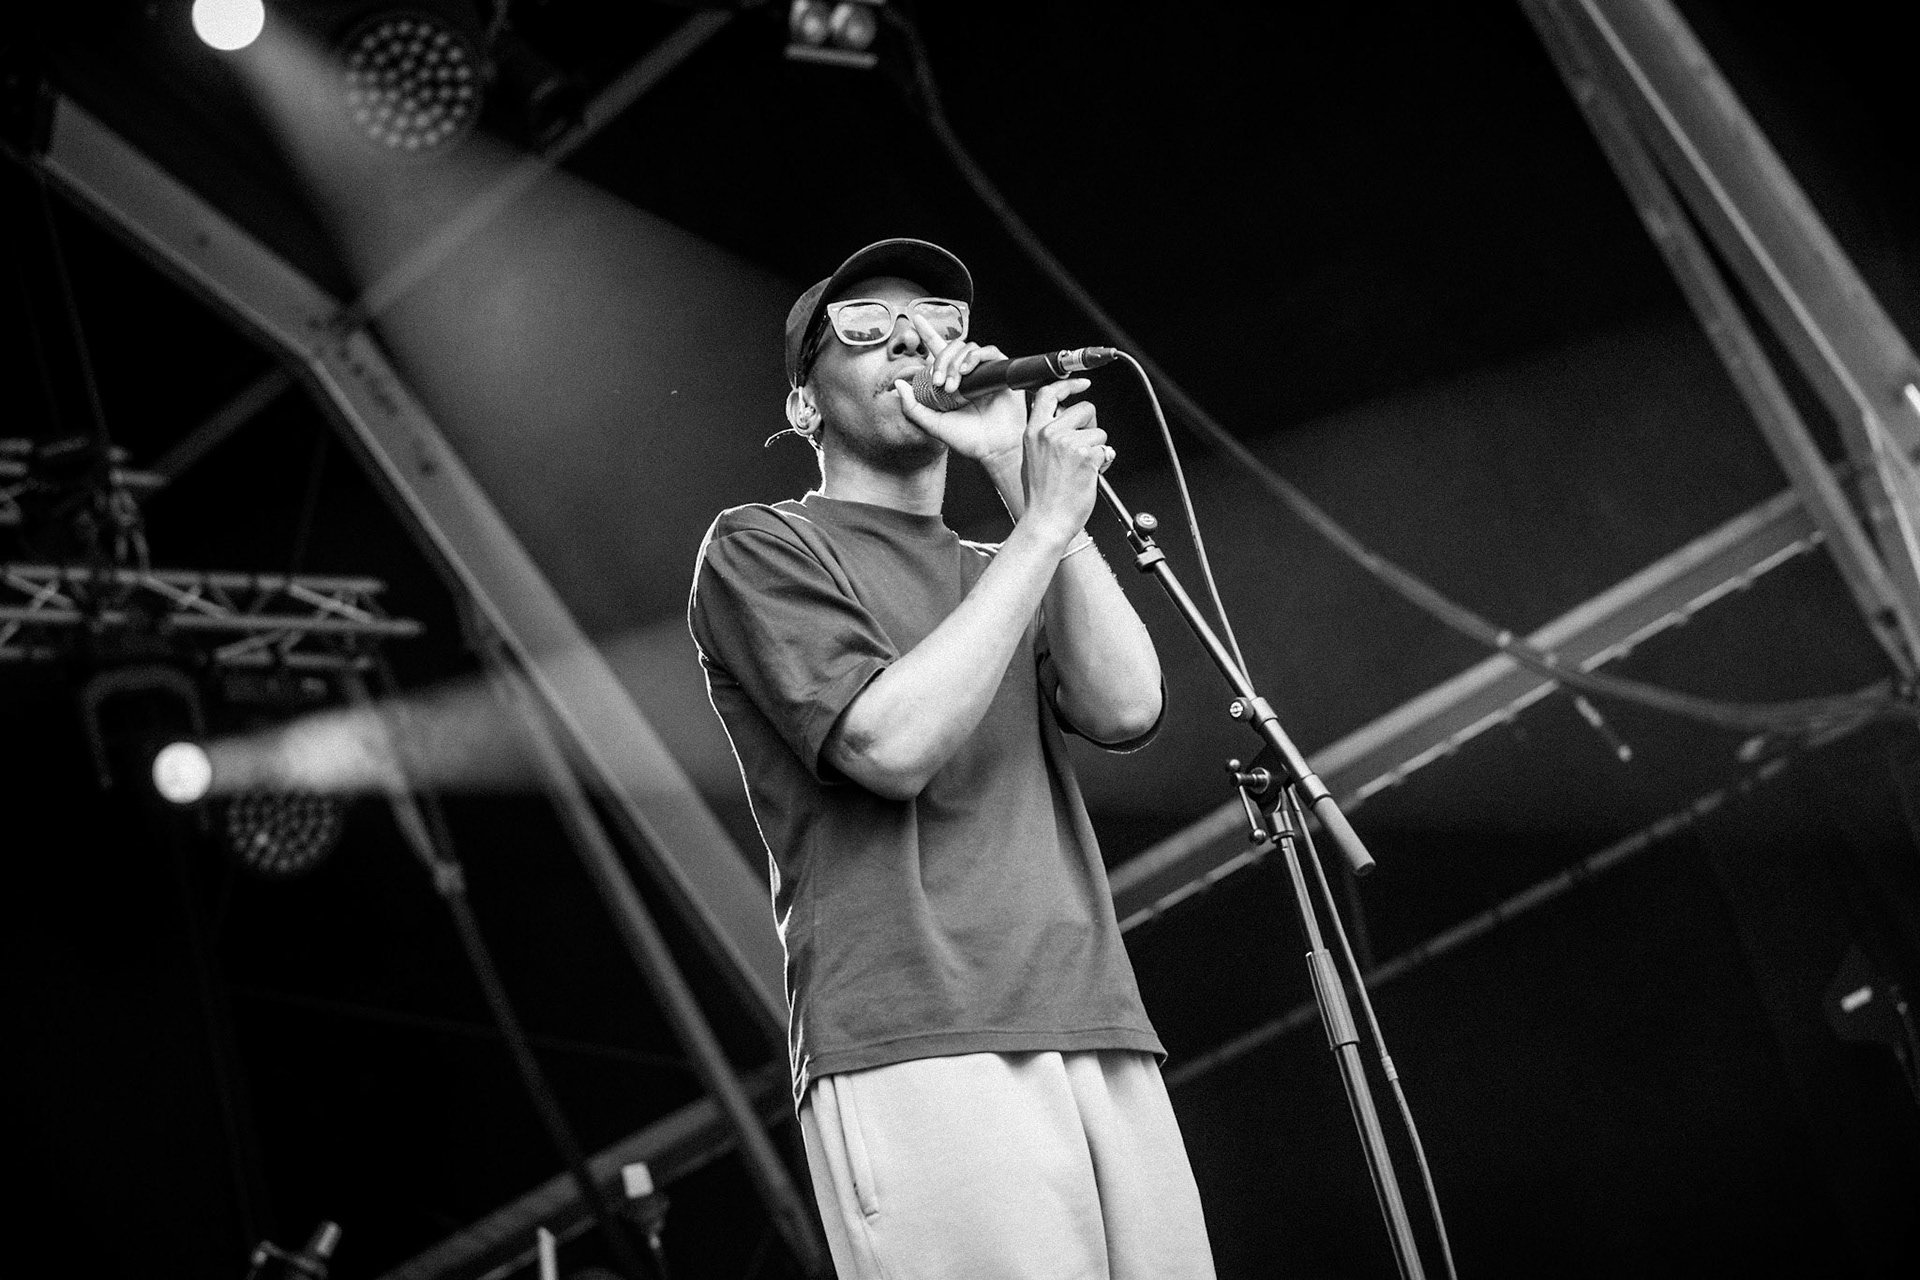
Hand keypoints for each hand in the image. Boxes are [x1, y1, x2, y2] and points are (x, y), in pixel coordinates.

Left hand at [891, 313, 1026, 461]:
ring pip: (966, 348)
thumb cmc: (968, 439)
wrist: (994, 448)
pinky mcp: (1000, 370)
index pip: (938, 350)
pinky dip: (974, 357)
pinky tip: (968, 371)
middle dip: (941, 362)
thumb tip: (899, 384)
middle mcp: (967, 372)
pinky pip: (987, 351)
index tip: (915, 318)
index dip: (927, 332)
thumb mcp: (932, 424)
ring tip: (955, 386)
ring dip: (956, 364)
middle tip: (940, 384)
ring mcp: (984, 371)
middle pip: (950, 348)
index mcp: (951, 380)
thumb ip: (912, 407)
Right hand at [1021, 378, 1107, 542]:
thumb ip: (1045, 436)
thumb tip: (1066, 424)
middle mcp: (1050, 433)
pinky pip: (1106, 449)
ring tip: (1083, 468)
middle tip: (1086, 445)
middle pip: (1085, 408)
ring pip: (1099, 431)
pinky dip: (1103, 462)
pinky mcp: (1087, 456)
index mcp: (1033, 432)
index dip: (1069, 385)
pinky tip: (1090, 475)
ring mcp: (1069, 444)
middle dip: (1092, 424)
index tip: (1082, 383)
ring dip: (1098, 448)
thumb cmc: (1040, 497)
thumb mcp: (1031, 458)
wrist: (1046, 520)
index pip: (1050, 394)